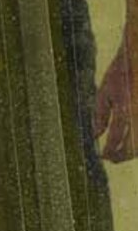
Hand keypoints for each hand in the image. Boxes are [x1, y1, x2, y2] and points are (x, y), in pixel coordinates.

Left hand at [96, 26, 137, 161]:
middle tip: (112, 159)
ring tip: (120, 153)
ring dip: (132, 151)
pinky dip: (137, 141)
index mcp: (124, 106)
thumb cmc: (122, 72)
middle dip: (122, 156)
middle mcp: (137, 112)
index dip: (109, 151)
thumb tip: (96, 136)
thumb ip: (100, 114)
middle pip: (133, 146)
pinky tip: (129, 142)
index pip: (115, 138)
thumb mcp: (106, 90)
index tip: (103, 156)